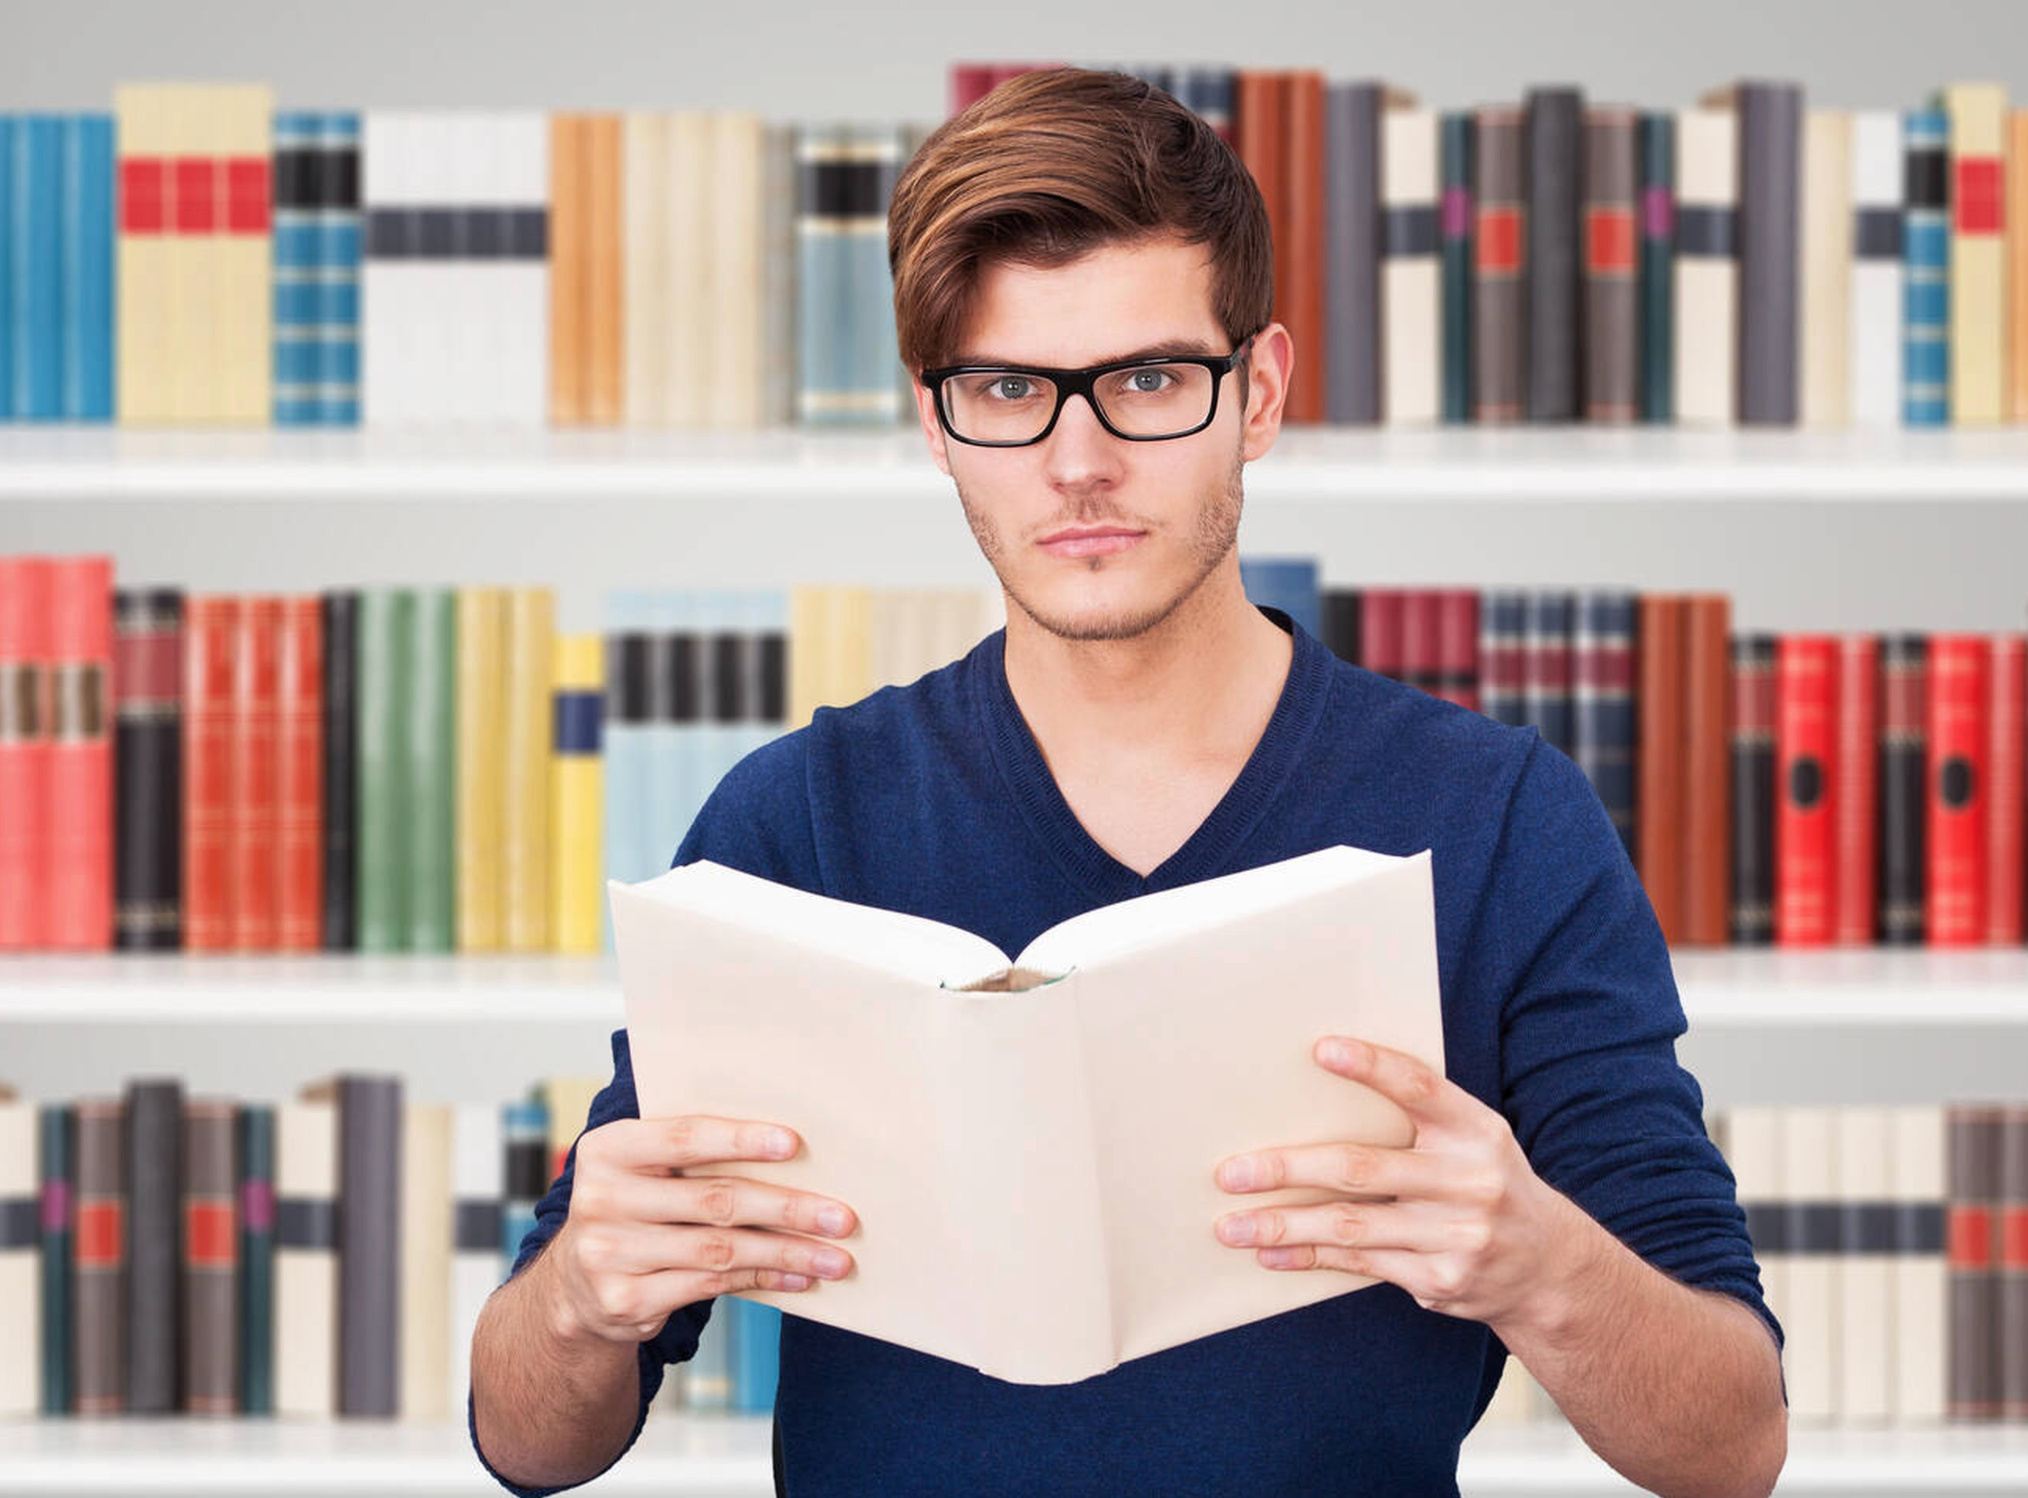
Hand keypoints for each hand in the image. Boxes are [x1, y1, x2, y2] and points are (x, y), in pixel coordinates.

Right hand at [547, 1115, 858, 1346]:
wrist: (575, 1286)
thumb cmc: (635, 1208)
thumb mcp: (643, 1170)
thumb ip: (692, 1154)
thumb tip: (794, 1152)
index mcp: (608, 1150)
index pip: (683, 1137)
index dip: (740, 1139)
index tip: (794, 1143)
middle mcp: (602, 1200)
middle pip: (715, 1200)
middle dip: (788, 1208)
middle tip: (841, 1217)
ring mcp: (610, 1255)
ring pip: (721, 1250)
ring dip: (788, 1253)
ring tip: (836, 1257)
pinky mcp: (626, 1300)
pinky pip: (711, 1285)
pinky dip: (763, 1279)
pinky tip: (798, 1278)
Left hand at [1212, 1036, 1587, 1330]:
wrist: (1546, 1267)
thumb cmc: (1484, 1181)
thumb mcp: (1471, 1139)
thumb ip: (1417, 1116)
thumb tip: (1317, 1085)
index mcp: (1475, 1130)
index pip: (1421, 1088)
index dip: (1372, 1067)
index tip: (1321, 1050)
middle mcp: (1468, 1180)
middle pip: (1361, 1167)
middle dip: (1287, 1168)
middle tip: (1230, 1172)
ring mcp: (1455, 1234)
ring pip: (1350, 1224)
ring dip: (1282, 1225)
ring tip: (1230, 1225)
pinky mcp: (1440, 1279)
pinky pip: (1359, 1262)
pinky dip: (1309, 1256)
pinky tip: (1270, 1253)